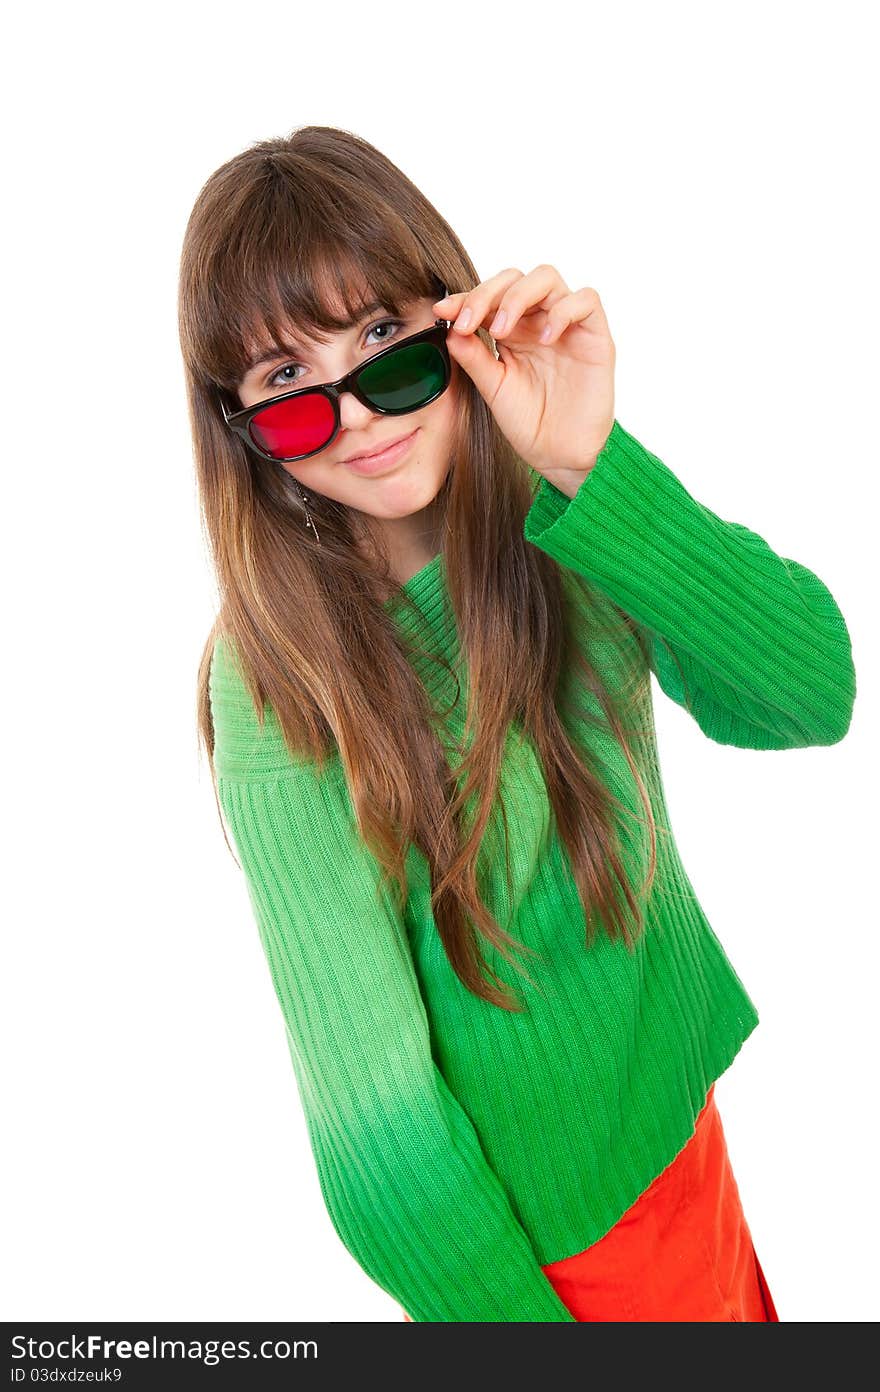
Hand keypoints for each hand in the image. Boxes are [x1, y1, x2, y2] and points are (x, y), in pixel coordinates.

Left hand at [434, 265, 615, 498]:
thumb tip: (449, 328)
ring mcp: (567, 326)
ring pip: (547, 278)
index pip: (490, 298)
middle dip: (487, 293)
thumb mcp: (493, 389)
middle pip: (515, 278)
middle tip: (469, 321)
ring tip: (502, 331)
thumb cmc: (529, 423)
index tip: (443, 312)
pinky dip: (563, 311)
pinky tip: (545, 338)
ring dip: (518, 296)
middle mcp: (538, 321)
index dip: (466, 298)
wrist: (559, 455)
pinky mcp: (595, 336)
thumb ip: (473, 358)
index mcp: (512, 331)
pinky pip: (587, 300)